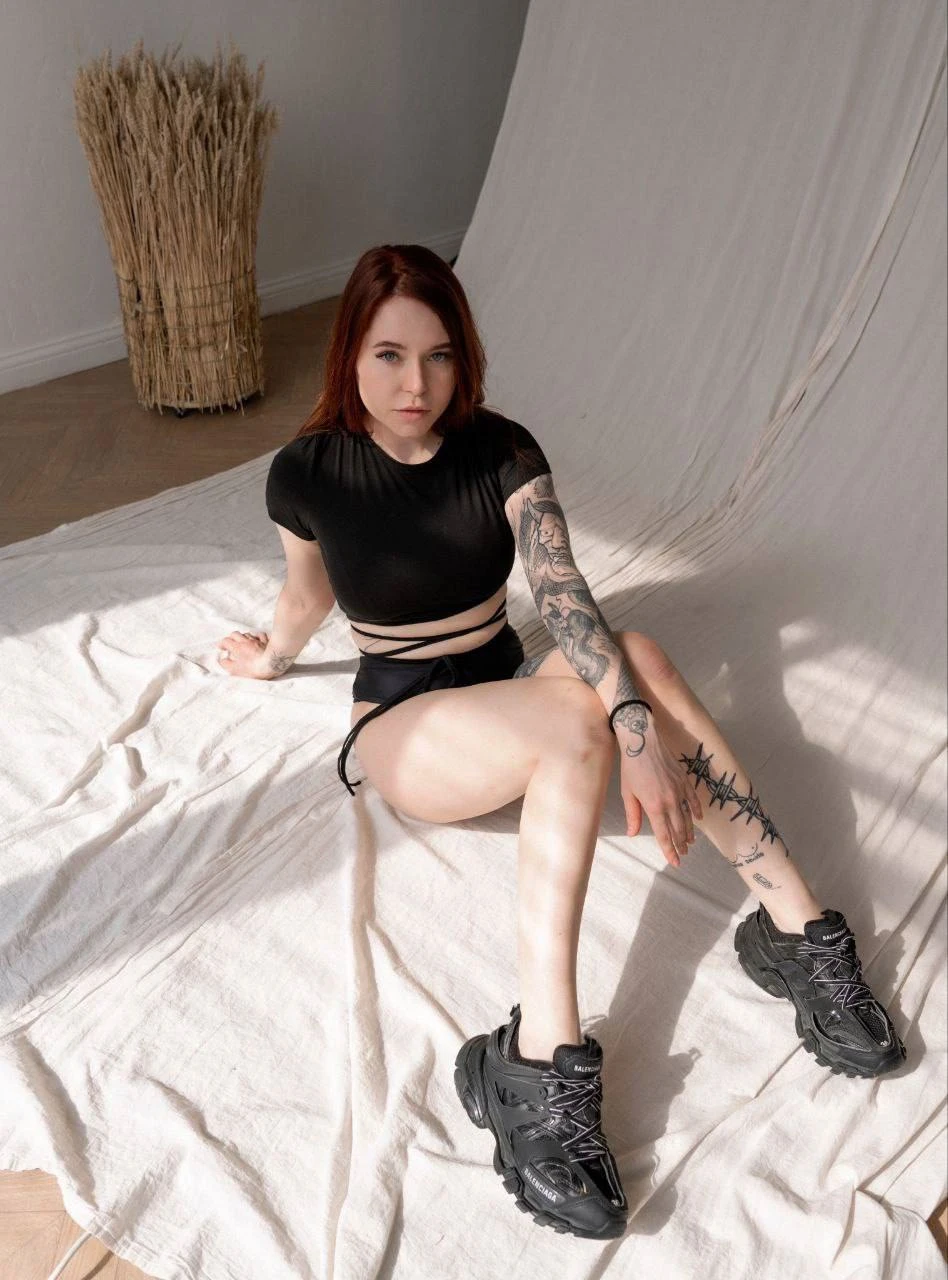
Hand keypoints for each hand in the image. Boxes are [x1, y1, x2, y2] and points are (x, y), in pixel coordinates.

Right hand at [217, 631, 274, 679]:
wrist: (270, 665)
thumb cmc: (253, 669)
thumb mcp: (235, 670)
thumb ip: (226, 664)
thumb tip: (222, 660)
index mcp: (237, 648)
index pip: (225, 641)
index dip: (221, 644)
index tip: (221, 648)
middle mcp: (245, 641)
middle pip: (235, 634)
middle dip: (231, 637)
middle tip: (230, 643)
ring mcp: (256, 640)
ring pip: (247, 633)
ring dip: (243, 636)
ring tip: (243, 641)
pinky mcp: (265, 642)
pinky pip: (260, 635)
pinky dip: (257, 635)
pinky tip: (257, 638)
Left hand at [616, 714, 702, 866]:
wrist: (643, 741)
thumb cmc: (631, 767)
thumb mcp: (628, 793)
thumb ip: (633, 815)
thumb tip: (632, 833)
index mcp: (654, 806)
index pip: (664, 834)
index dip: (669, 850)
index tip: (675, 861)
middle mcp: (669, 801)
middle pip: (679, 829)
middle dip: (681, 844)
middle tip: (683, 854)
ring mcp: (679, 790)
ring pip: (688, 817)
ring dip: (690, 832)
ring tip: (691, 842)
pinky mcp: (684, 780)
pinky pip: (693, 800)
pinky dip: (696, 811)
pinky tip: (698, 819)